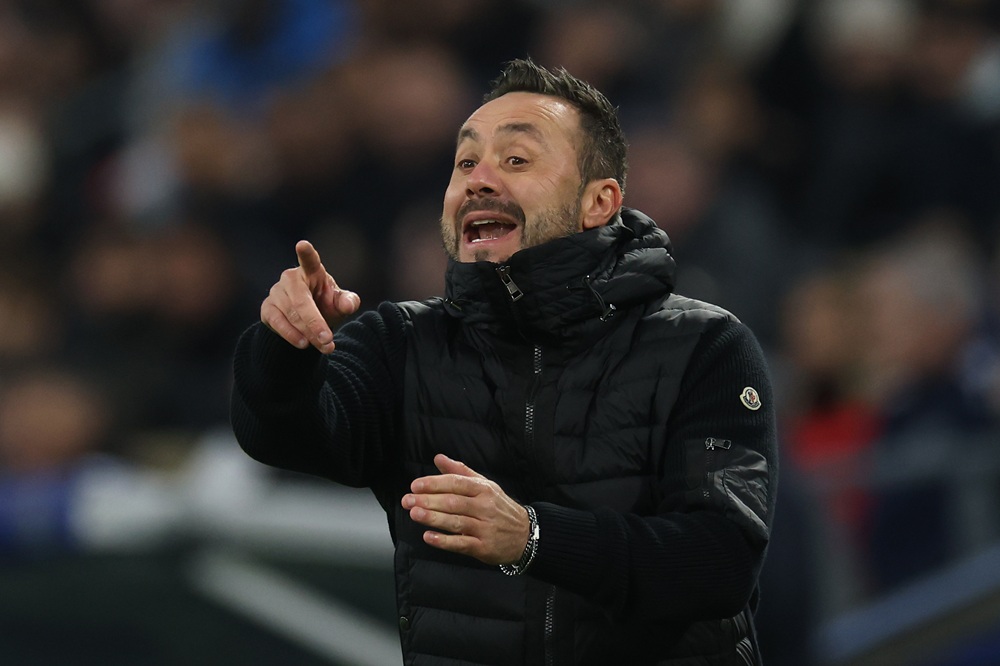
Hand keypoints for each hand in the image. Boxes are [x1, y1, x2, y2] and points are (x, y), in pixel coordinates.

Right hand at [260, 240, 359, 352]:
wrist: (305, 321)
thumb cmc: (325, 305)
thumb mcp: (339, 304)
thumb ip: (347, 302)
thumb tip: (349, 305)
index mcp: (311, 271)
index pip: (310, 260)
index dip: (306, 253)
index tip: (302, 244)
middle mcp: (291, 279)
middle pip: (302, 300)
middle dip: (315, 322)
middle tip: (328, 340)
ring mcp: (276, 293)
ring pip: (291, 314)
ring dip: (308, 333)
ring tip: (324, 346)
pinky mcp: (267, 309)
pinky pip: (277, 322)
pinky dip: (291, 335)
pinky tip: (303, 343)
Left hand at [402, 454, 529, 565]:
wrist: (526, 534)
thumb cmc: (499, 508)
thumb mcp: (484, 485)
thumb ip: (460, 472)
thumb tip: (438, 458)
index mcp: (483, 489)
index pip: (456, 483)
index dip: (435, 484)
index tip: (416, 485)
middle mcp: (485, 507)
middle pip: (453, 502)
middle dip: (428, 501)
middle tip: (408, 500)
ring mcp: (484, 528)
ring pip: (456, 522)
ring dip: (433, 518)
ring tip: (414, 514)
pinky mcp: (483, 547)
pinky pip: (461, 544)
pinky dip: (444, 541)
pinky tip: (429, 537)